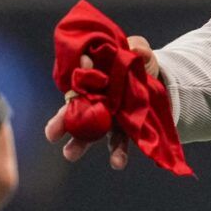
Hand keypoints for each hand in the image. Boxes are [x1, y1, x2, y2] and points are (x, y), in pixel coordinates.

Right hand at [44, 36, 159, 168]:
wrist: (159, 83)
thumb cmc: (140, 64)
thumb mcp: (141, 52)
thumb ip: (139, 47)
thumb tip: (134, 49)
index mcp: (94, 79)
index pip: (79, 82)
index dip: (76, 86)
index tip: (74, 90)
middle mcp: (95, 100)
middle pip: (75, 111)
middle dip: (62, 122)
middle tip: (51, 134)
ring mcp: (107, 118)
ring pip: (89, 132)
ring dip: (79, 144)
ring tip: (69, 154)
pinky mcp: (122, 131)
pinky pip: (118, 144)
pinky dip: (117, 154)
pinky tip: (117, 163)